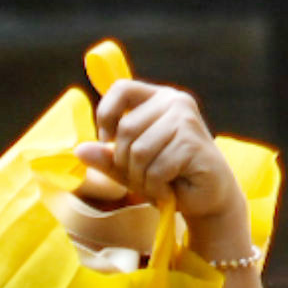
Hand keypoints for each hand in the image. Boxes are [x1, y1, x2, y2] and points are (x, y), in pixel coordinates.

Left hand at [80, 81, 251, 257]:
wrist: (208, 198)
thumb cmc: (168, 178)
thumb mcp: (130, 168)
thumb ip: (106, 158)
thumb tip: (79, 150)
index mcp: (157, 98)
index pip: (121, 89)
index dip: (105, 115)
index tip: (107, 142)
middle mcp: (174, 102)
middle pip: (126, 129)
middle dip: (125, 162)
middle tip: (143, 177)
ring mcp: (186, 120)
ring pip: (139, 151)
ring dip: (141, 178)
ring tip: (158, 183)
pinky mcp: (192, 143)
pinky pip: (156, 169)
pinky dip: (156, 187)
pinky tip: (169, 190)